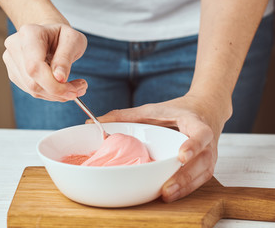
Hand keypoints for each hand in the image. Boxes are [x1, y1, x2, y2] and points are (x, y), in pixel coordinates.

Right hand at [2, 23, 87, 101]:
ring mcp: (12, 61)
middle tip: (79, 89)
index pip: (35, 66)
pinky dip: (50, 93)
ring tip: (74, 87)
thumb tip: (59, 78)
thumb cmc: (62, 35)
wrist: (50, 36)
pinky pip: (32, 91)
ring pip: (33, 89)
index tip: (72, 91)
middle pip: (33, 82)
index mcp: (30, 33)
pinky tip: (61, 86)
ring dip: (56, 94)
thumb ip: (66, 58)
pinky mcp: (14, 74)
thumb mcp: (73, 40)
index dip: (53, 84)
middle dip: (58, 91)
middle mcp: (15, 46)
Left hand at [88, 95, 230, 201]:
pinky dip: (186, 188)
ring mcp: (209, 154)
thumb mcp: (152, 109)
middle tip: (167, 189)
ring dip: (185, 187)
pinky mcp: (205, 165)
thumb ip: (126, 115)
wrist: (203, 110)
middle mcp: (206, 141)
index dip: (193, 145)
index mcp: (194, 122)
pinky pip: (199, 180)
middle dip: (185, 176)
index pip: (200, 133)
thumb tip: (94, 123)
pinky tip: (171, 194)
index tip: (181, 156)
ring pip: (202, 174)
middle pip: (202, 160)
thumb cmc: (176, 111)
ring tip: (167, 195)